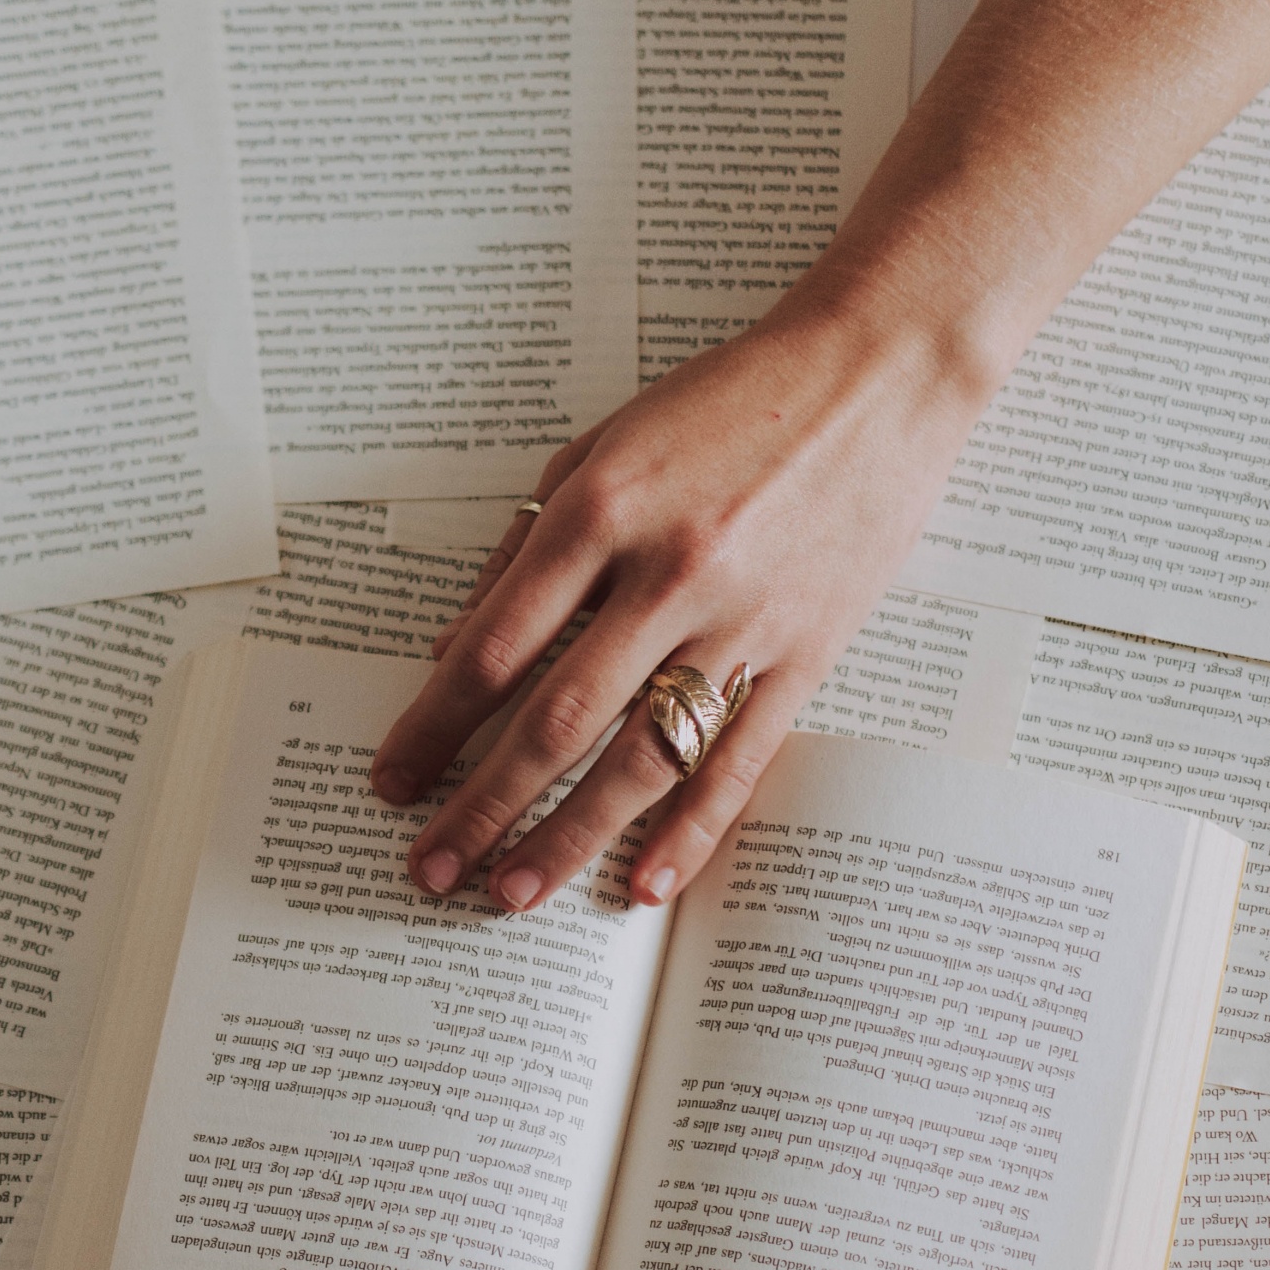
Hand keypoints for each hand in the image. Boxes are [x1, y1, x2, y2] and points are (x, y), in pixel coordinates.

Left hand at [369, 291, 981, 910]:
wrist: (878, 373)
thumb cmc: (730, 404)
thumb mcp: (603, 447)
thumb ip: (526, 548)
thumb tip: (453, 652)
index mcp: (601, 511)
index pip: (494, 648)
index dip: (433, 726)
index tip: (392, 779)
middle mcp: (667, 572)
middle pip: (553, 720)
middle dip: (481, 806)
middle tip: (430, 868)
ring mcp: (742, 621)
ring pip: (640, 758)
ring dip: (567, 837)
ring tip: (511, 896)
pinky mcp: (806, 654)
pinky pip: (739, 763)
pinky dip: (689, 832)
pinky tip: (642, 884)